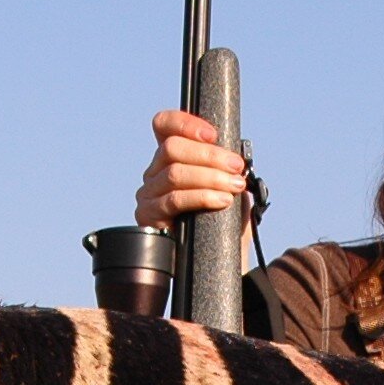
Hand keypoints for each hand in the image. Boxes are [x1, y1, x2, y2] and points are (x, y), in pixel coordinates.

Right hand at [133, 110, 246, 227]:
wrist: (220, 261)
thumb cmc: (225, 222)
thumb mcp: (229, 185)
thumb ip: (226, 165)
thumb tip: (233, 153)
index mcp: (171, 158)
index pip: (164, 125)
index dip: (185, 123)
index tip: (213, 135)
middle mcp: (154, 173)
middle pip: (172, 148)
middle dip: (209, 155)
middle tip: (236, 167)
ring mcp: (148, 194)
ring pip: (174, 173)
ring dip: (210, 177)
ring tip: (234, 187)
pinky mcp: (148, 217)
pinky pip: (174, 199)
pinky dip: (202, 196)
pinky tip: (221, 201)